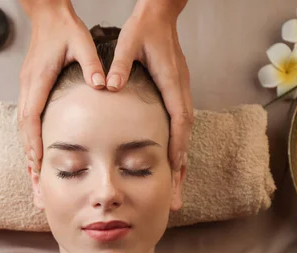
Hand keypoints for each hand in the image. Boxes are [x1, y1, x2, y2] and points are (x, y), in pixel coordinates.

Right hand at [18, 0, 104, 172]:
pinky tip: (35, 151)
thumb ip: (92, 65)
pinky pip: (27, 118)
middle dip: (28, 154)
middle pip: (23, 128)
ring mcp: (27, 87)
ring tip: (33, 174)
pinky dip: (29, 137)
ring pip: (23, 126)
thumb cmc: (65, 29)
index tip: (37, 161)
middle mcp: (28, 86)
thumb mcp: (82, 43)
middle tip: (34, 179)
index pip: (31, 116)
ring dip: (27, 149)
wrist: (48, 15)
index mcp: (38, 79)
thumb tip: (103, 85)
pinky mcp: (30, 87)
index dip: (33, 141)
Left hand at [106, 0, 191, 171]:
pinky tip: (174, 155)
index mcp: (171, 80)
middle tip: (177, 191)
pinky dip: (179, 141)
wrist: (159, 13)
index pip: (179, 119)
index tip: (174, 165)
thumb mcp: (128, 42)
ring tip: (178, 181)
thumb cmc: (144, 27)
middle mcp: (180, 88)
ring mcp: (181, 89)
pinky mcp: (177, 89)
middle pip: (186, 132)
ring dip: (182, 155)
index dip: (177, 143)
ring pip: (186, 129)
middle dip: (182, 162)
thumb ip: (120, 65)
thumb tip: (110, 85)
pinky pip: (181, 121)